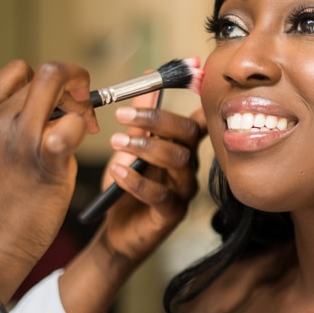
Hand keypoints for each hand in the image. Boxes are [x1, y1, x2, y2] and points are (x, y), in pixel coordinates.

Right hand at [0, 60, 98, 301]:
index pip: (19, 70)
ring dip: (81, 107)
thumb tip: (49, 107)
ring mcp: (18, 137)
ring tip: (84, 131)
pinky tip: (78, 150)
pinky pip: (75, 124)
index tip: (61, 101)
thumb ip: (9, 125)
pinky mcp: (46, 158)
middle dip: (73, 84)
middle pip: (46, 74)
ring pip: (62, 91)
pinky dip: (84, 131)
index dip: (47, 81)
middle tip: (84, 109)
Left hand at [58, 92, 204, 312]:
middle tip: (124, 114)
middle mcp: (189, 166)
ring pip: (178, 160)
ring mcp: (183, 190)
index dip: (194, 101)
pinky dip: (137, 181)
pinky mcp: (172, 214)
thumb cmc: (126, 185)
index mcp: (182, 147)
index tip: (178, 84)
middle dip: (158, 119)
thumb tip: (147, 80)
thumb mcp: (129, 146)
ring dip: (146, 147)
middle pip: (189, 135)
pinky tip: (117, 171)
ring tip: (116, 142)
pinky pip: (160, 195)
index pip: (198, 119)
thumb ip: (140, 118)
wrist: (115, 232)